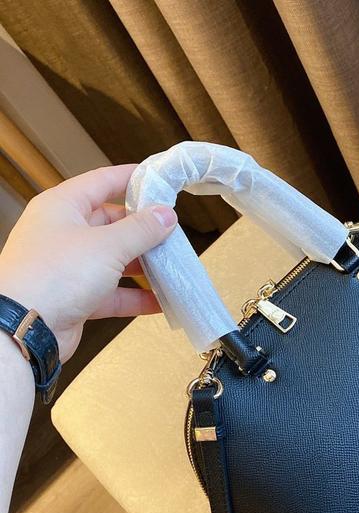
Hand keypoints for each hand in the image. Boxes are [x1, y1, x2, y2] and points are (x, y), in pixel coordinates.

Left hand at [0, 164, 176, 360]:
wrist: (23, 328)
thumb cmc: (56, 274)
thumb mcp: (107, 245)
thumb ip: (141, 230)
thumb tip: (166, 215)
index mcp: (63, 207)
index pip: (101, 182)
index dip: (131, 179)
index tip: (160, 180)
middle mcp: (63, 234)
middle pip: (111, 224)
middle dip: (144, 231)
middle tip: (174, 233)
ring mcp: (69, 267)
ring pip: (114, 260)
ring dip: (143, 266)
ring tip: (172, 267)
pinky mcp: (76, 298)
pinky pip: (112, 293)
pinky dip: (136, 296)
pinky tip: (162, 301)